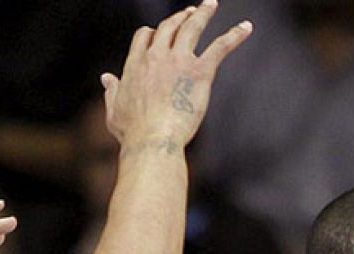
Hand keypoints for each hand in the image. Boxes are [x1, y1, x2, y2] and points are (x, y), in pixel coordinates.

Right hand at [100, 0, 253, 148]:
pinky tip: (246, 28)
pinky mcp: (200, 71)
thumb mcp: (114, 111)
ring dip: (202, 14)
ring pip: (192, 27)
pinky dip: (235, 35)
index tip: (161, 32)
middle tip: (191, 12)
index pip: (145, 36)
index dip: (154, 32)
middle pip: (169, 27)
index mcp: (135, 64)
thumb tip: (106, 77)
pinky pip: (220, 46)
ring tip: (210, 4)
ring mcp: (179, 61)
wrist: (153, 140)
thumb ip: (111, 91)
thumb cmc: (133, 133)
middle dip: (180, 17)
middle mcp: (156, 56)